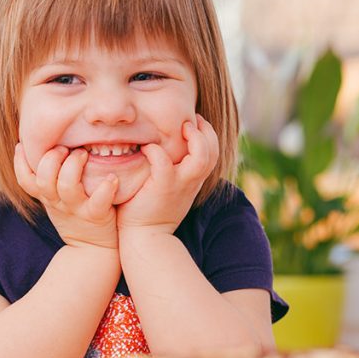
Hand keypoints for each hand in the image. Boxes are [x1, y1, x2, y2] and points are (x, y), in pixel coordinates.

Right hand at [14, 144, 118, 250]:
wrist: (93, 250)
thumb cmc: (75, 216)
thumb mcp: (55, 200)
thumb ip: (50, 179)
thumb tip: (45, 147)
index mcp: (47, 197)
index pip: (25, 180)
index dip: (19, 162)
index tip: (22, 144)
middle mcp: (58, 202)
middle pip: (44, 179)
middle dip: (51, 158)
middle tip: (65, 148)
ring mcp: (76, 209)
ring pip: (67, 187)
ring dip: (74, 166)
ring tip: (84, 154)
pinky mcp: (96, 216)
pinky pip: (98, 202)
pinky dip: (105, 188)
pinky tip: (112, 178)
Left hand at [116, 115, 219, 233]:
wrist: (145, 238)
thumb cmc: (150, 212)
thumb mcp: (169, 190)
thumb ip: (172, 172)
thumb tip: (163, 151)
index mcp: (193, 180)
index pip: (212, 153)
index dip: (207, 135)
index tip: (195, 123)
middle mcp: (191, 181)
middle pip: (213, 151)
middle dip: (206, 131)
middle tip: (191, 120)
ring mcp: (179, 184)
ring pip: (201, 157)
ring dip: (194, 138)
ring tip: (182, 127)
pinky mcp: (162, 187)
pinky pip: (163, 162)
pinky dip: (156, 151)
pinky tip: (147, 148)